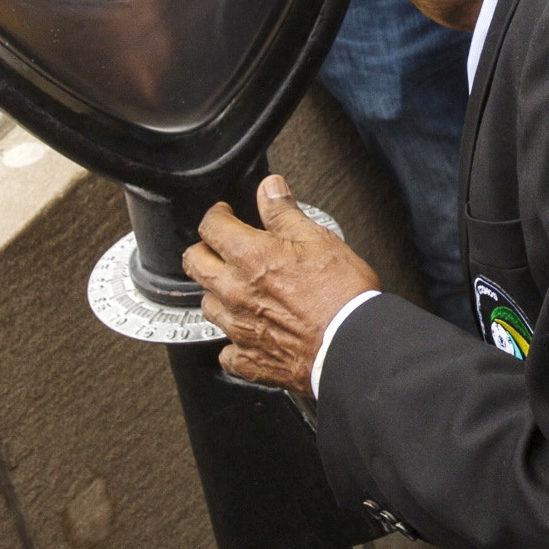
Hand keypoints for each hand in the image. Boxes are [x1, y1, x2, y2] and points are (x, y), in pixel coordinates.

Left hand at [188, 176, 383, 393]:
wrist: (353, 344)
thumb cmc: (341, 295)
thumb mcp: (317, 239)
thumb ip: (285, 213)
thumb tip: (270, 188)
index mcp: (248, 256)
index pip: (210, 226)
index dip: (216, 215)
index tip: (224, 215)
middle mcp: (234, 292)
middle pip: (195, 264)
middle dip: (204, 250)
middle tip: (219, 247)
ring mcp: (238, 328)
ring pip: (207, 306)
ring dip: (217, 294)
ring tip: (236, 290)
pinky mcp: (249, 360)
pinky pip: (226, 352)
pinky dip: (233, 343)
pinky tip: (247, 335)